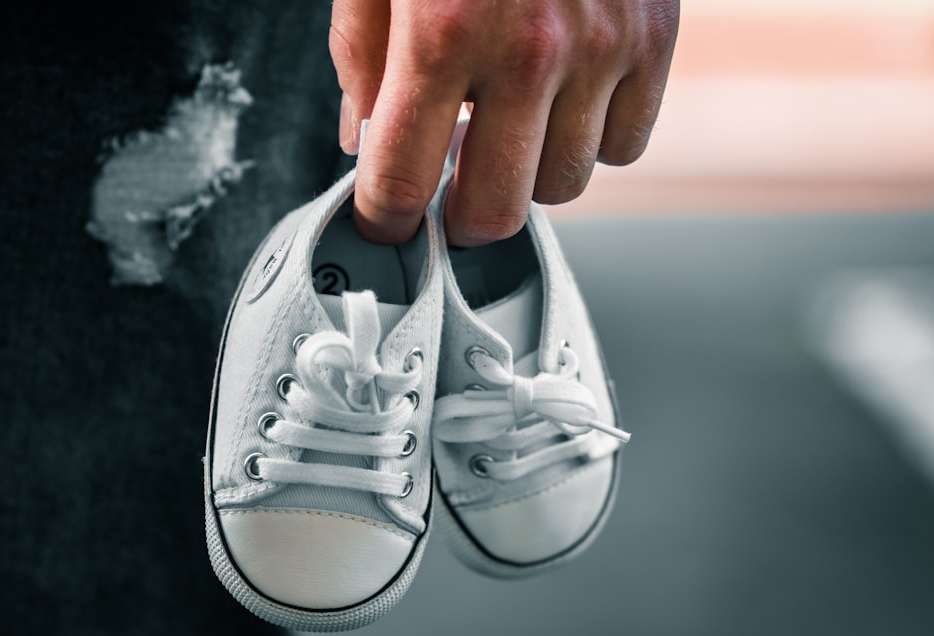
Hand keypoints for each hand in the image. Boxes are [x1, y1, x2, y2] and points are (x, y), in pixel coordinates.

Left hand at [330, 0, 678, 246]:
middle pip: (495, 211)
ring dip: (526, 170)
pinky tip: (564, 98)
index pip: (400, 180)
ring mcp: (603, 46)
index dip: (384, 220)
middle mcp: (529, 49)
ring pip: (564, 185)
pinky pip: (627, 144)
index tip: (385, 225)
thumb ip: (359, 57)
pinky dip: (591, 137)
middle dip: (459, 215)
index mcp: (442, 30)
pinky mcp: (656, 36)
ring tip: (508, 122)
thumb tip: (363, 141)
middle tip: (447, 187)